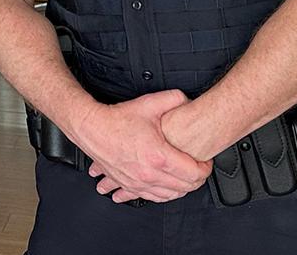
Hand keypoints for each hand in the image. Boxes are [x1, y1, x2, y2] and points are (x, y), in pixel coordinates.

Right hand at [76, 90, 211, 203]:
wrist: (91, 128)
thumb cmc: (116, 119)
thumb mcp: (148, 104)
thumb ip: (173, 99)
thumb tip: (188, 100)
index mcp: (158, 156)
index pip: (195, 173)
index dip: (205, 167)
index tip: (204, 160)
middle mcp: (149, 174)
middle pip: (186, 187)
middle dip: (196, 178)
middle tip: (197, 167)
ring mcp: (138, 182)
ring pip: (170, 196)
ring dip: (181, 188)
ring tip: (183, 176)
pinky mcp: (128, 185)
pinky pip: (152, 198)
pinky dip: (162, 195)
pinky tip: (164, 188)